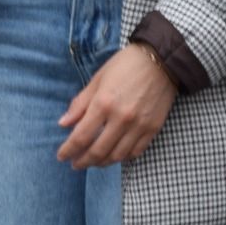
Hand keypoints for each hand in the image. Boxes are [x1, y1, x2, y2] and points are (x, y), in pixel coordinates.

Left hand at [56, 43, 177, 169]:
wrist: (163, 60)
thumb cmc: (126, 66)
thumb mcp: (98, 79)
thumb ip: (80, 104)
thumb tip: (63, 124)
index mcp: (103, 104)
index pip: (81, 137)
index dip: (68, 150)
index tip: (62, 156)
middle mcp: (121, 118)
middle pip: (97, 151)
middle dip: (82, 162)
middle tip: (75, 164)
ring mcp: (139, 125)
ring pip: (116, 156)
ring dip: (101, 163)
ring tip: (93, 162)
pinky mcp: (153, 128)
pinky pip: (135, 152)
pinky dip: (122, 158)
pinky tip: (114, 155)